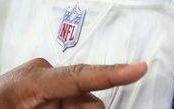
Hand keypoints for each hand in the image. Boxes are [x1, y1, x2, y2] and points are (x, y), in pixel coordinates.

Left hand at [0, 58, 146, 108]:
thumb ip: (56, 108)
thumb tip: (88, 104)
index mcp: (33, 79)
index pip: (79, 75)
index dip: (112, 73)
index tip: (140, 68)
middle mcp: (43, 75)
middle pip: (87, 101)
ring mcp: (44, 85)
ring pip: (81, 105)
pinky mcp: (45, 94)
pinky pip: (69, 104)